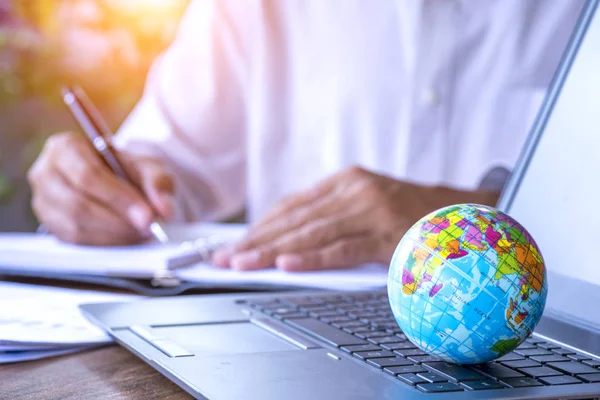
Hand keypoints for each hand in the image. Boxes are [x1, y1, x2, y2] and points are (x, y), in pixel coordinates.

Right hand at [28, 132, 174, 245]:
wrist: (117, 179)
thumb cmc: (128, 169)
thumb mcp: (149, 167)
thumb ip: (158, 184)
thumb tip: (164, 210)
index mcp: (65, 147)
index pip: (88, 174)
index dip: (118, 197)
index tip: (147, 215)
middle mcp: (46, 172)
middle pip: (78, 202)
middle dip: (118, 220)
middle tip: (148, 227)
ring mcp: (43, 201)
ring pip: (76, 225)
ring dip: (113, 234)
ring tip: (141, 232)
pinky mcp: (50, 225)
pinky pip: (75, 240)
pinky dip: (105, 242)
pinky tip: (126, 238)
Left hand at [213, 166, 497, 270]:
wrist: (461, 213)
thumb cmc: (408, 213)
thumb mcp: (366, 204)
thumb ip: (330, 216)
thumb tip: (286, 241)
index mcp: (346, 181)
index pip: (292, 205)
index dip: (261, 226)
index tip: (236, 243)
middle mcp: (354, 190)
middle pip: (296, 219)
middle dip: (258, 240)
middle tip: (227, 257)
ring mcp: (371, 210)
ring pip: (312, 232)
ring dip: (274, 251)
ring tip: (245, 263)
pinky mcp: (387, 233)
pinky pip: (342, 248)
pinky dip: (313, 257)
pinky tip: (287, 265)